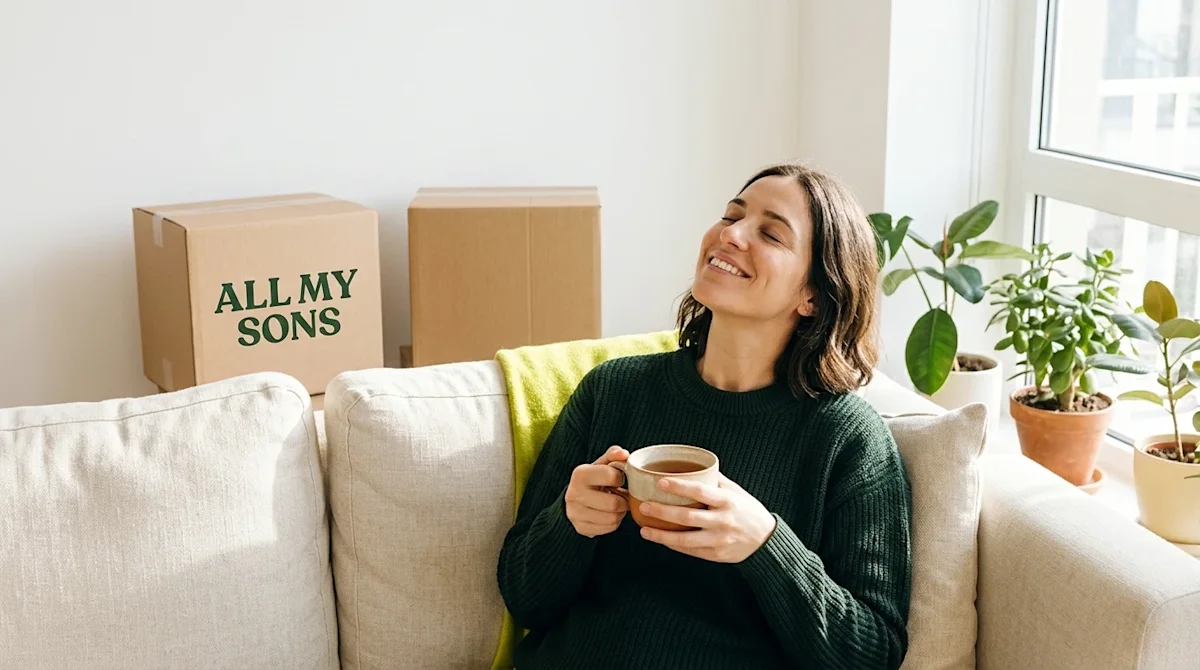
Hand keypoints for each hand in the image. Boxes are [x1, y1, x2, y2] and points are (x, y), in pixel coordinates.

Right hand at [564, 446, 629, 537]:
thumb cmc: (593, 479)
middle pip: (614, 503)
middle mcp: (574, 494)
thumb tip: (624, 454)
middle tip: (622, 496)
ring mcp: (575, 513)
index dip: (621, 478)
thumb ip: (613, 455)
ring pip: (612, 519)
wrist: (574, 499)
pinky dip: (614, 522)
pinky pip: (609, 529)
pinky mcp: (580, 528)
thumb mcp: (601, 464)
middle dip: (623, 500)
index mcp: (580, 474)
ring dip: (620, 512)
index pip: (613, 476)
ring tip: (616, 505)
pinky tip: (609, 514)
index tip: (618, 478)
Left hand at [638, 473, 776, 562]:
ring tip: (645, 530)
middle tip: (644, 506)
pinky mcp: (716, 555)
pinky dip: (674, 545)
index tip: (660, 482)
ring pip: (685, 540)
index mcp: (727, 501)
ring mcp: (719, 540)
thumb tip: (692, 464)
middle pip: (687, 517)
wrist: (766, 540)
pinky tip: (661, 540)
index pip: (699, 491)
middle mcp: (722, 521)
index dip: (679, 487)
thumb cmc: (748, 511)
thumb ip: (715, 480)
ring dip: (662, 535)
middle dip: (662, 512)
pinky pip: (690, 551)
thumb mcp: (736, 491)